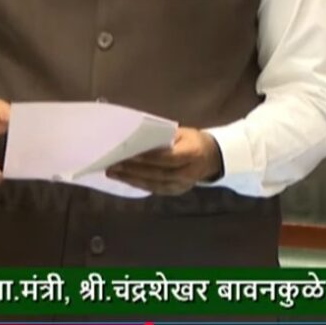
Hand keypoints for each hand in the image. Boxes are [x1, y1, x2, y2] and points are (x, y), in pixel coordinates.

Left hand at [105, 127, 222, 195]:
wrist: (212, 157)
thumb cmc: (193, 141)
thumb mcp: (183, 133)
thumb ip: (164, 137)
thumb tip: (137, 139)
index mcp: (192, 153)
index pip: (168, 157)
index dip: (149, 157)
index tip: (129, 154)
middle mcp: (188, 172)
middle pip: (158, 173)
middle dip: (134, 169)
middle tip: (113, 164)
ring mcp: (183, 185)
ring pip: (154, 184)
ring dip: (131, 179)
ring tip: (113, 173)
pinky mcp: (176, 191)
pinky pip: (155, 189)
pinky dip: (138, 184)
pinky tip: (124, 178)